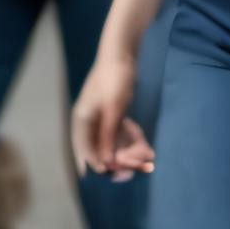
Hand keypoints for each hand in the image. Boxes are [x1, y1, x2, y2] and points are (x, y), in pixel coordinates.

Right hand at [72, 51, 152, 178]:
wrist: (121, 56)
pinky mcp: (113, 113)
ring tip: (147, 162)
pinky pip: (121, 133)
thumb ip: (107, 135)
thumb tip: (105, 160)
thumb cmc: (113, 80)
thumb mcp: (112, 110)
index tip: (106, 173)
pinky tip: (145, 148)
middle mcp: (89, 120)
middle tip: (131, 171)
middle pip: (100, 147)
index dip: (94, 162)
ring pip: (113, 141)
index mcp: (82, 119)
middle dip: (117, 159)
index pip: (84, 147)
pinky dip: (132, 140)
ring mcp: (101, 117)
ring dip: (129, 152)